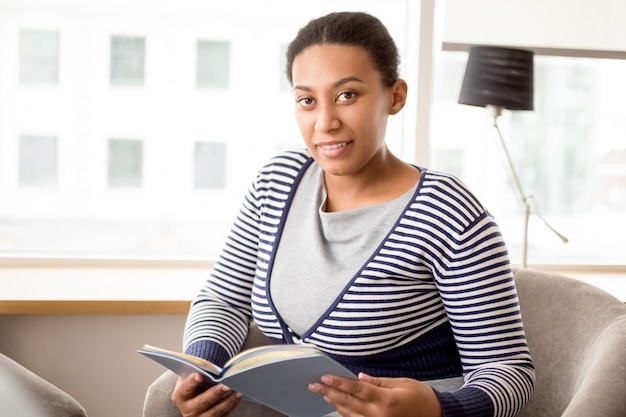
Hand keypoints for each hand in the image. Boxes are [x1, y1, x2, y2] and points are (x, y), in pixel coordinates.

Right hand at [171, 374, 242, 416]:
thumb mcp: (189, 378)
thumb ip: (196, 371)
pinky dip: (232, 405)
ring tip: (238, 392)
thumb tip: (208, 364)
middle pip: (202, 402)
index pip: (185, 388)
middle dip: (215, 393)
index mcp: (180, 396)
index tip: (200, 375)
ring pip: (215, 412)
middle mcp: (188, 410)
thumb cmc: (194, 384)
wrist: (195, 398)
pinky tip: (238, 397)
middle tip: (226, 385)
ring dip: (228, 401)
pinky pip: (223, 415)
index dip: (192, 382)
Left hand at [309, 372, 441, 416]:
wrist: (436, 415)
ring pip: (349, 415)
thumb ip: (378, 382)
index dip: (338, 383)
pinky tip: (339, 405)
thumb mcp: (401, 383)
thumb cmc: (421, 397)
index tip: (324, 378)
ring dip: (335, 404)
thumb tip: (359, 377)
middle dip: (329, 393)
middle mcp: (379, 416)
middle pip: (348, 403)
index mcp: (386, 400)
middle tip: (314, 386)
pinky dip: (346, 414)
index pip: (356, 390)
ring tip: (323, 393)